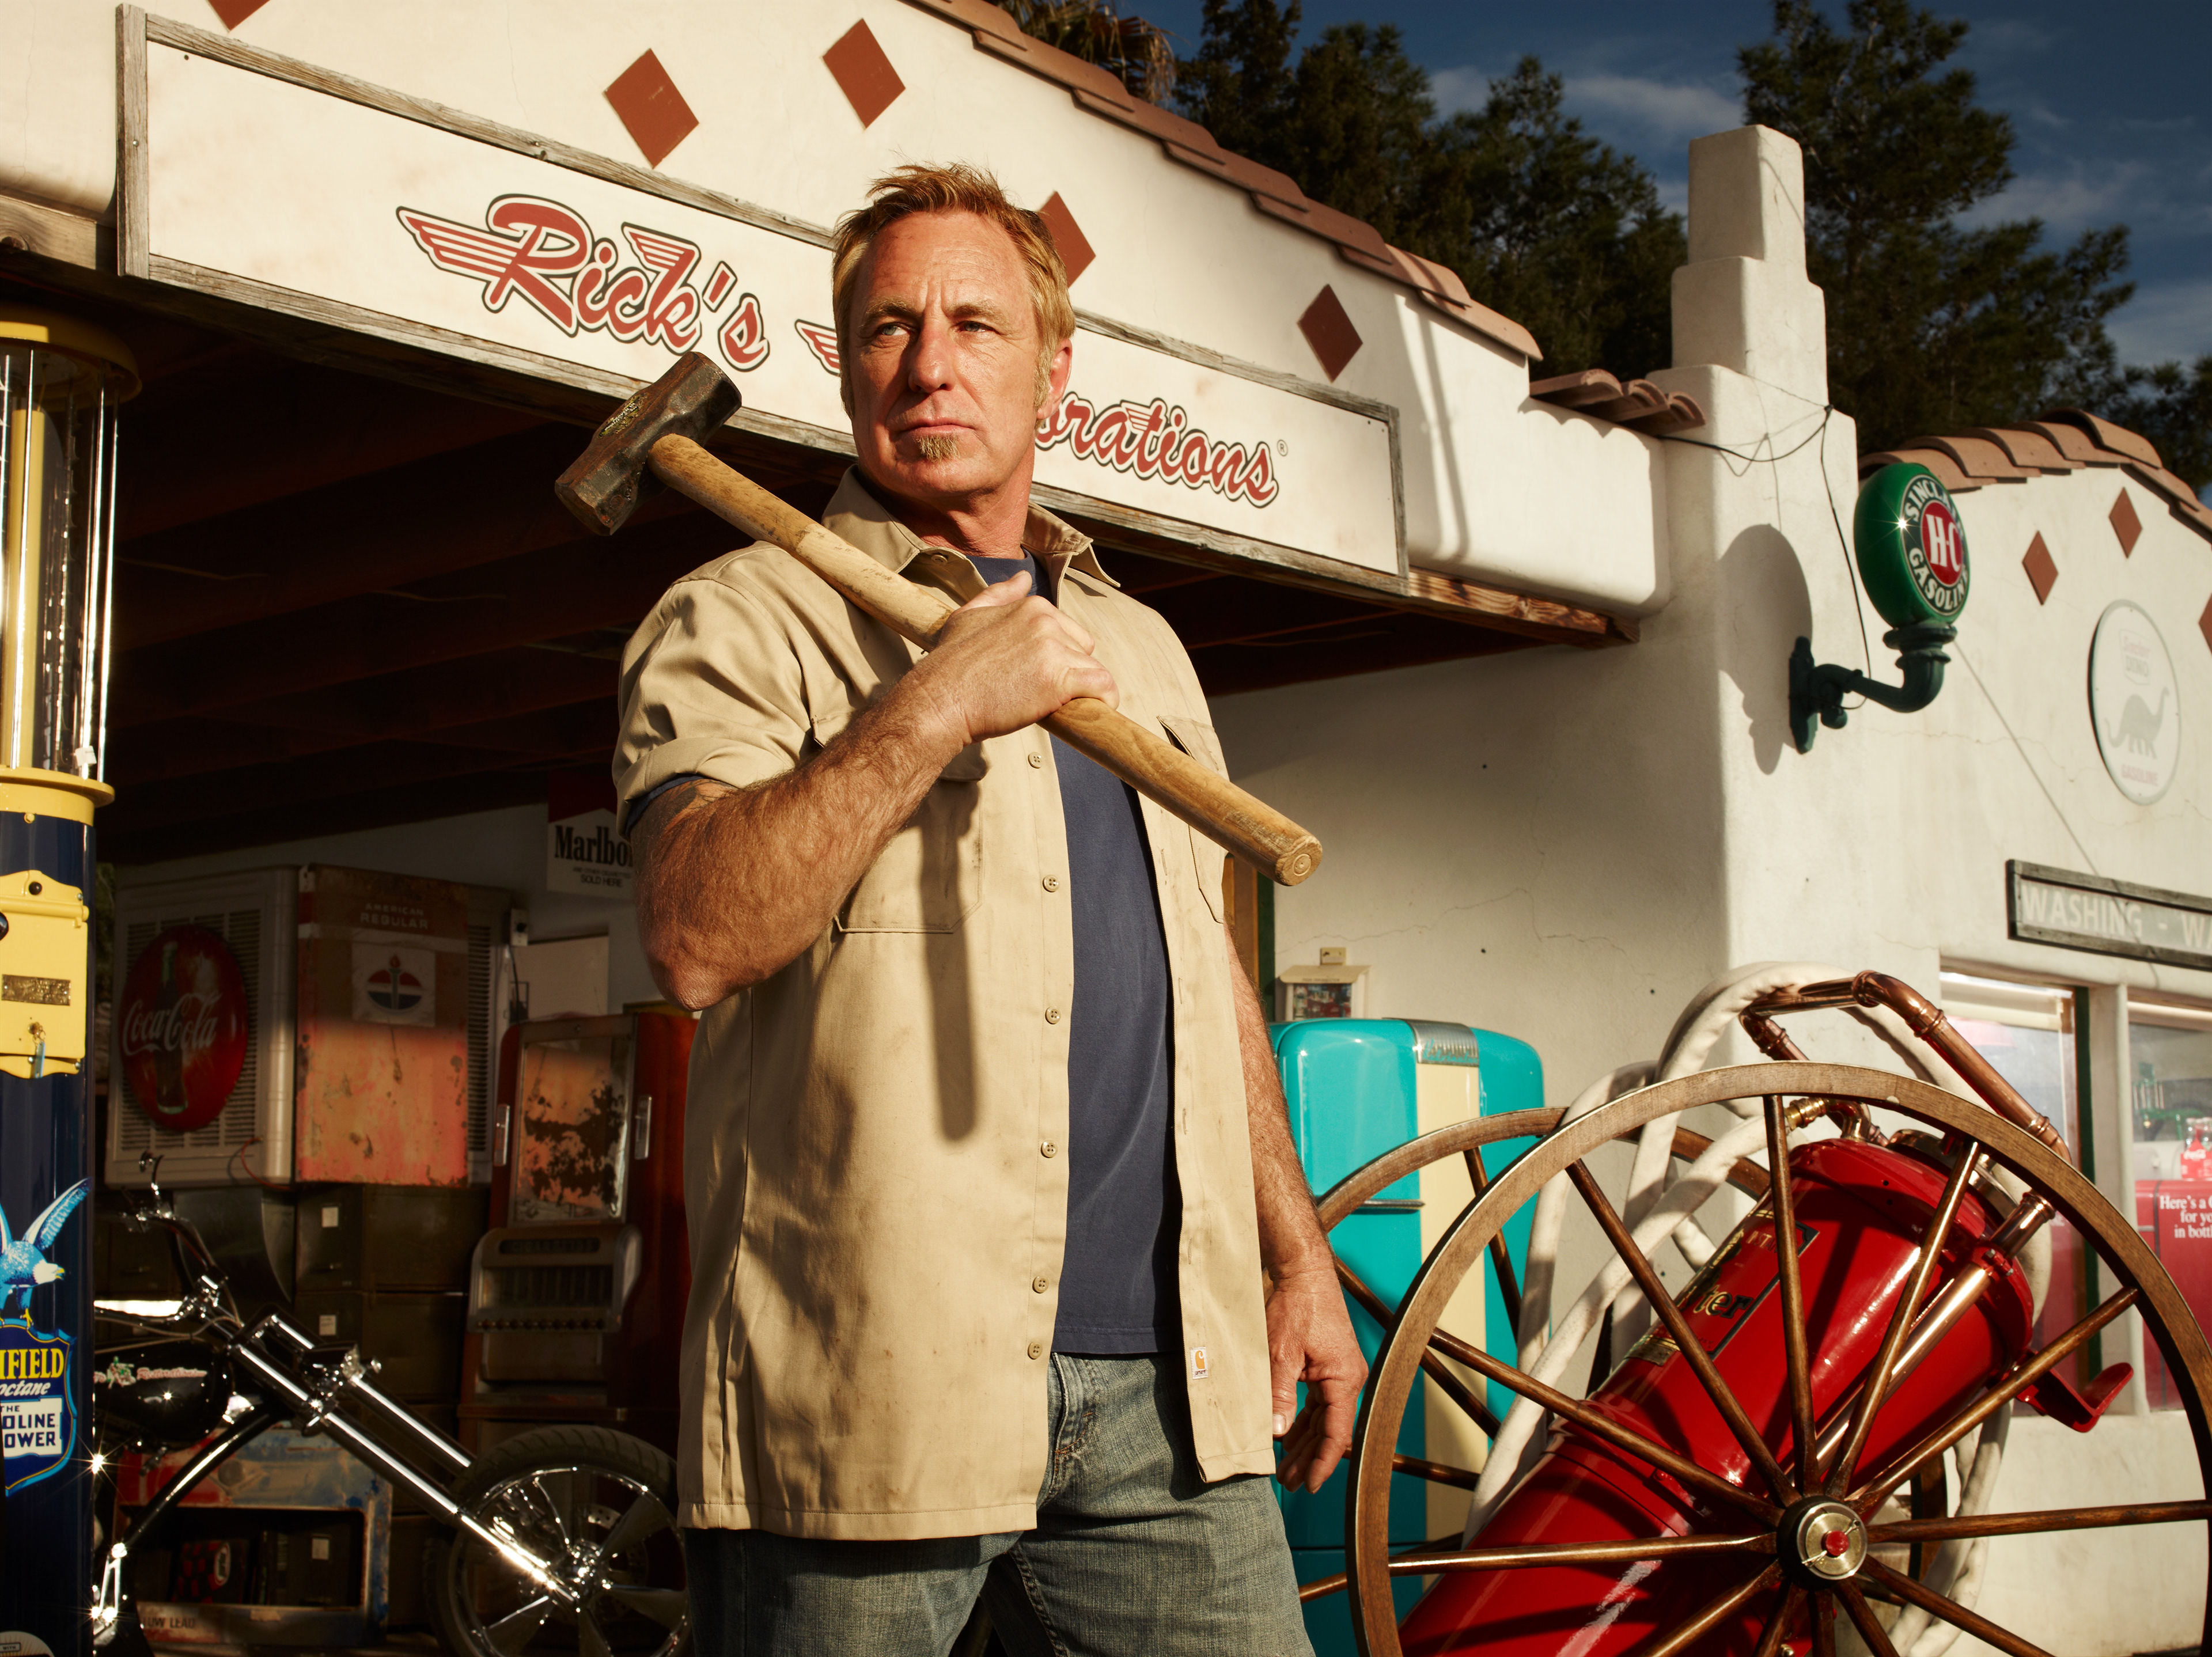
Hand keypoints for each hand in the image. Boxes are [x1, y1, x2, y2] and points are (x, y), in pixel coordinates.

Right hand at [903, 570, 1118, 745]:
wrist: (939, 700)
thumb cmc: (949, 665)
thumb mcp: (968, 616)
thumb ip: (999, 594)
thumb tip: (1023, 576)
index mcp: (1031, 606)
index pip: (1067, 631)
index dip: (1055, 657)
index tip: (1035, 676)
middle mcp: (1046, 622)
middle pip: (1083, 650)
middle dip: (1069, 671)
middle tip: (1040, 693)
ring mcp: (1054, 649)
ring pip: (1092, 670)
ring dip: (1081, 691)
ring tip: (1057, 707)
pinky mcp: (1060, 680)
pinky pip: (1103, 686)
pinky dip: (1105, 700)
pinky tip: (1095, 713)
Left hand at [1267, 1257, 1367, 1493]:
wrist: (1305, 1273)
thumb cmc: (1297, 1307)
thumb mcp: (1281, 1352)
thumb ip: (1279, 1393)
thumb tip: (1278, 1432)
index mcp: (1344, 1378)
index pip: (1336, 1433)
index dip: (1322, 1462)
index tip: (1311, 1485)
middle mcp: (1348, 1379)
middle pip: (1329, 1430)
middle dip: (1309, 1458)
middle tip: (1289, 1483)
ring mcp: (1340, 1373)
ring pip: (1323, 1419)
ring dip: (1305, 1443)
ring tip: (1287, 1469)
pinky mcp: (1329, 1367)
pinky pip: (1318, 1403)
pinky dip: (1304, 1421)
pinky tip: (1289, 1438)